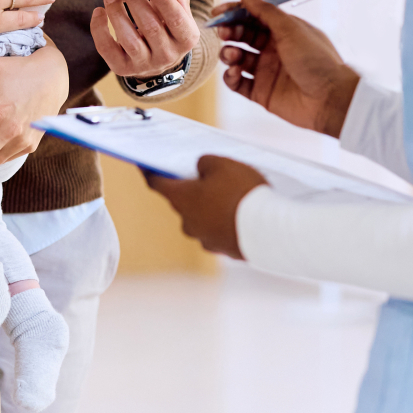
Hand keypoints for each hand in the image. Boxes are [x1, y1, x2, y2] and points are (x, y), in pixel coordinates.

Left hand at [91, 0, 199, 79]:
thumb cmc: (169, 27)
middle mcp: (167, 55)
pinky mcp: (123, 68)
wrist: (158, 60)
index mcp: (186, 39)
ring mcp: (144, 65)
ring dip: (116, 12)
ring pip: (128, 39)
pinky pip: (108, 49)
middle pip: (150, 26)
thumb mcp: (179, 11)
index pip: (175, 18)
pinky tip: (99, 11)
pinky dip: (99, 30)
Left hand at [145, 156, 267, 259]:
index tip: (143, 165)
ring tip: (233, 192)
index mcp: (181, 200)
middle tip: (206, 174)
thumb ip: (205, 163)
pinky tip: (243, 211)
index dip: (149, 171)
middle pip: (183, 201)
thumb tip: (201, 169)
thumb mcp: (223, 164)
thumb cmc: (241, 193)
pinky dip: (227, 220)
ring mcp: (206, 239)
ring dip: (212, 206)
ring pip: (204, 216)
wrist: (269, 231)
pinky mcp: (225, 249)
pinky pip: (221, 230)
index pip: (156, 183)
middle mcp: (188, 223)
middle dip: (192, 188)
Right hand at [218, 0, 358, 138]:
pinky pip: (238, 82)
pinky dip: (231, 76)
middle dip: (230, 32)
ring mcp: (267, 70)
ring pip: (237, 58)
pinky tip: (234, 73)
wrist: (330, 99)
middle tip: (223, 33)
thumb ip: (264, 10)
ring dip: (229, 53)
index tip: (217, 13)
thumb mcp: (290, 28)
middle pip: (243, 35)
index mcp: (283, 30)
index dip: (234, 12)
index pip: (253, 16)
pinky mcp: (261, 92)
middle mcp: (273, 48)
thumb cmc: (318, 61)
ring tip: (232, 55)